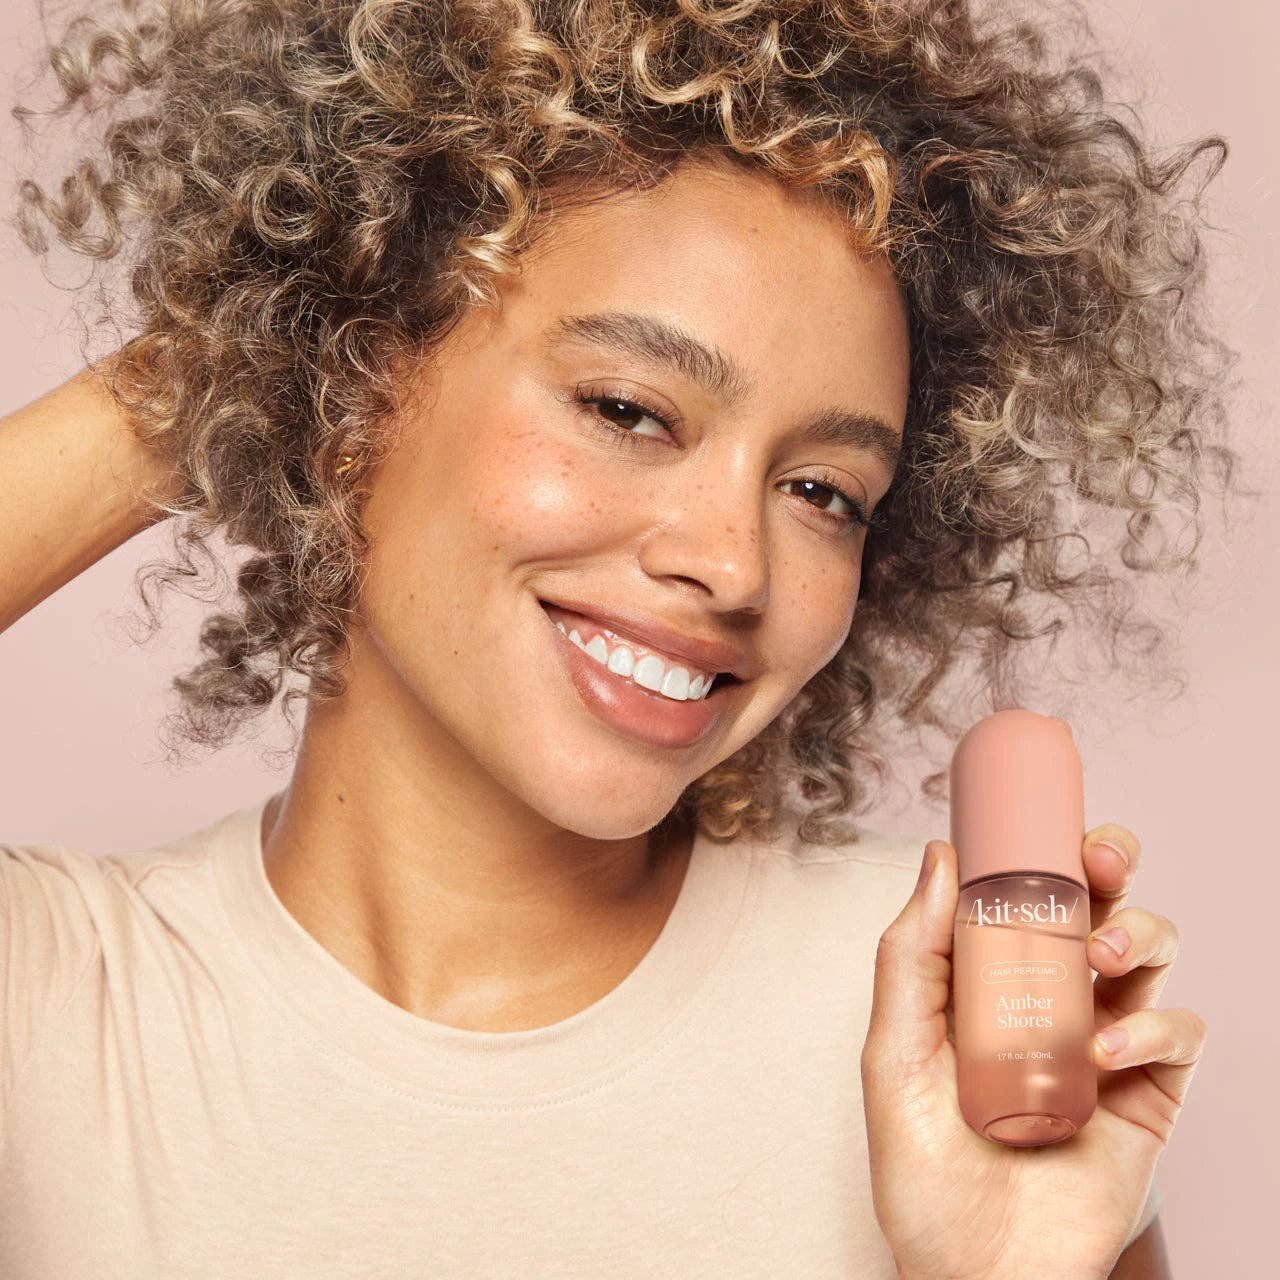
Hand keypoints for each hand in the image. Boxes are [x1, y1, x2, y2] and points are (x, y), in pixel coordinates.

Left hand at [860, 825, 1205, 1279]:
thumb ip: (911, 955)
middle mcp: (1054, 999)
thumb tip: (938, 854)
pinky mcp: (1148, 1097)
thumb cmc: (924, 1168)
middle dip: (1110, 864)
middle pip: (1101, 904)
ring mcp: (1105, 1043)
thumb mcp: (895, 1052)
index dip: (1043, 845)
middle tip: (1098, 858)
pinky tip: (1105, 1051)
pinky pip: (1178, 1036)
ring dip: (1136, 935)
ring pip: (1150, 952)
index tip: (1041, 813)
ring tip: (1097, 958)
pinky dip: (1152, 1027)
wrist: (972, 1271)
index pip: (1028, 892)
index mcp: (993, 979)